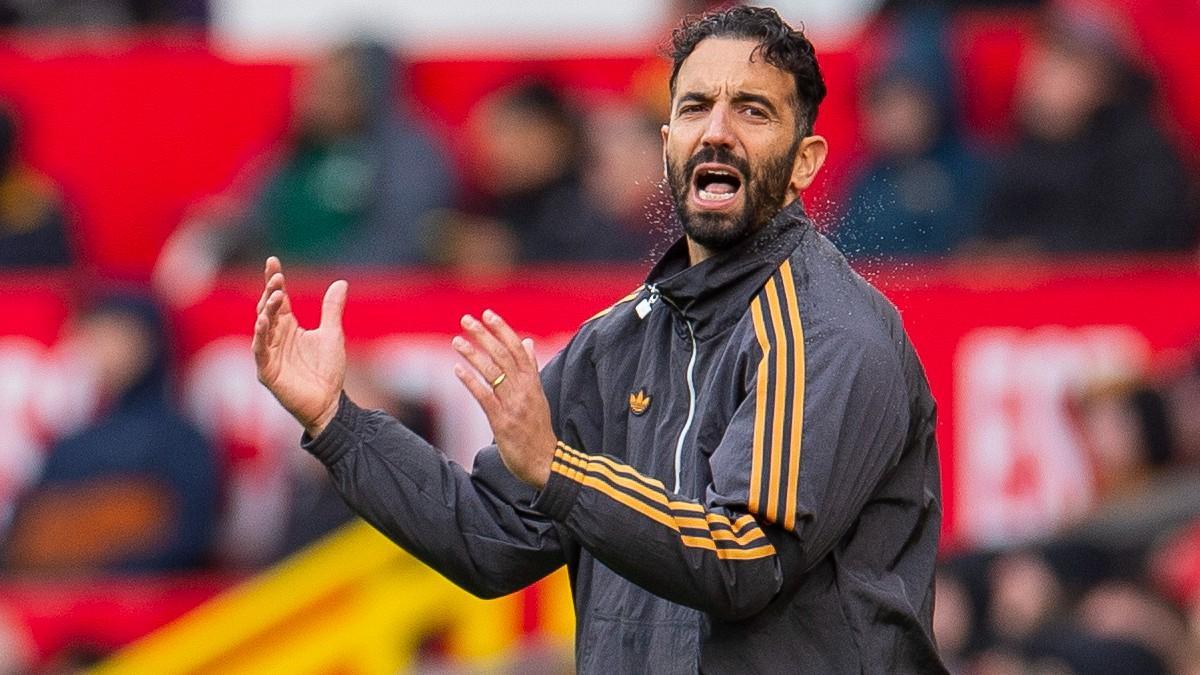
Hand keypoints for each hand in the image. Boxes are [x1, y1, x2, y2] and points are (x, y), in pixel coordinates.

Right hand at [252, 257, 347, 437]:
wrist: (330, 402)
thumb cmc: (327, 371)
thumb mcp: (333, 334)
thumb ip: (332, 309)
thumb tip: (340, 283)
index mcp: (289, 327)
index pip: (279, 300)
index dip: (274, 281)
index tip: (272, 261)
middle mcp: (276, 338)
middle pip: (268, 310)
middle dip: (271, 293)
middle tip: (277, 277)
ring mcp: (269, 354)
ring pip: (262, 327)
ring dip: (267, 311)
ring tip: (275, 295)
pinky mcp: (267, 371)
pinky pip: (260, 351)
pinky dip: (260, 336)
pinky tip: (263, 322)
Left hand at [452, 310, 555, 487]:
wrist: (545, 462)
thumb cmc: (538, 430)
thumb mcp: (539, 396)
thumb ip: (531, 369)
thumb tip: (527, 342)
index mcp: (533, 383)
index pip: (518, 349)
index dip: (502, 330)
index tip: (488, 314)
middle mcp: (524, 391)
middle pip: (503, 356)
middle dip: (484, 336)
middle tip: (467, 320)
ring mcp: (513, 406)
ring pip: (493, 373)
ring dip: (473, 355)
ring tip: (457, 341)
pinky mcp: (502, 422)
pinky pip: (485, 397)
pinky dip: (471, 382)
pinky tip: (457, 370)